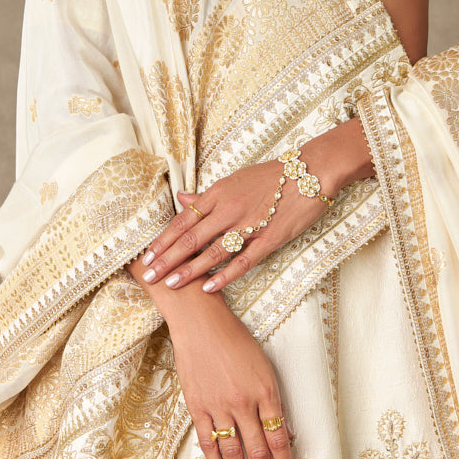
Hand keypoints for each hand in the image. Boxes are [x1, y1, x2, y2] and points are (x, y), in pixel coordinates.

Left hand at [139, 121, 372, 292]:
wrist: (312, 171)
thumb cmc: (274, 175)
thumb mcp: (236, 179)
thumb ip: (208, 194)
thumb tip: (181, 199)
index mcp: (220, 192)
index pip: (184, 219)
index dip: (164, 238)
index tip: (146, 254)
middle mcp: (230, 208)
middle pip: (191, 237)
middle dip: (167, 258)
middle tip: (148, 276)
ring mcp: (249, 224)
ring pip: (212, 251)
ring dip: (189, 269)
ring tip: (170, 284)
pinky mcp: (269, 238)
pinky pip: (243, 260)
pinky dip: (224, 275)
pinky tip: (208, 287)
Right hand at [169, 296, 294, 458]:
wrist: (200, 322)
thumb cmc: (235, 338)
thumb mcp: (263, 365)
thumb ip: (272, 398)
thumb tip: (283, 431)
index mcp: (265, 390)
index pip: (279, 437)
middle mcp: (243, 401)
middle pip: (258, 450)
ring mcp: (218, 405)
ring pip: (233, 452)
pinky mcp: (197, 406)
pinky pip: (208, 442)